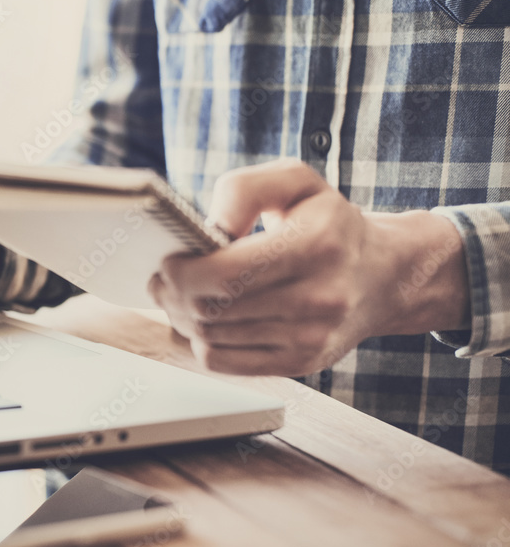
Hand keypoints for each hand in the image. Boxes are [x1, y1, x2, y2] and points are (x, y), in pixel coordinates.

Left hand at [148, 159, 469, 376]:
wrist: (383, 275)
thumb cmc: (329, 224)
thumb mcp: (295, 182)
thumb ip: (245, 190)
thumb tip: (210, 229)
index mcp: (316, 245)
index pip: (226, 272)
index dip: (182, 270)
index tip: (169, 259)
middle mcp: (318, 297)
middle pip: (212, 307)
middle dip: (173, 293)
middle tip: (163, 278)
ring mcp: (310, 337)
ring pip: (211, 337)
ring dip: (182, 317)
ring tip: (181, 295)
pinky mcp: (300, 363)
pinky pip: (224, 361)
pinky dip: (202, 341)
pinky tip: (205, 320)